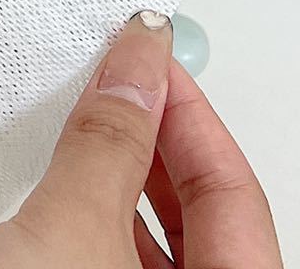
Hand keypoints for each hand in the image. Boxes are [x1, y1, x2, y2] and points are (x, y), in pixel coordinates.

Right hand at [0, 12, 281, 267]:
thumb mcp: (68, 229)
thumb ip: (106, 145)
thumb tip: (133, 64)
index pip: (232, 190)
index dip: (187, 109)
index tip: (144, 50)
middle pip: (203, 211)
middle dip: (156, 133)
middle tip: (118, 72)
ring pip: (156, 233)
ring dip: (121, 167)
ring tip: (89, 112)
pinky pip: (116, 248)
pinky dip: (95, 203)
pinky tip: (66, 173)